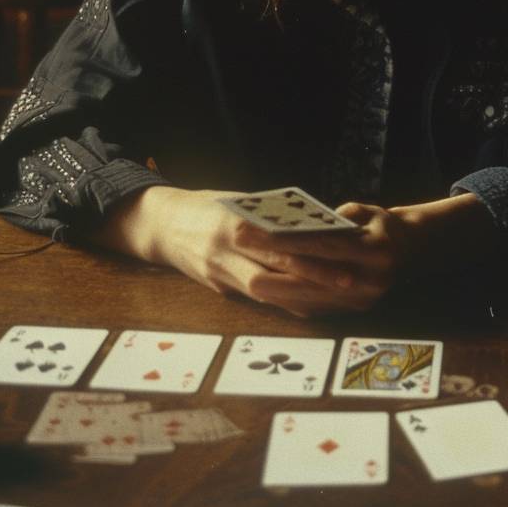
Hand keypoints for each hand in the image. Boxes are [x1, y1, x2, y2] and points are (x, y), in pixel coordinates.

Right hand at [89, 185, 350, 316]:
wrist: (160, 225)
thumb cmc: (207, 206)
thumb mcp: (237, 202)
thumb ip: (269, 214)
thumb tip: (314, 222)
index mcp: (231, 226)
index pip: (276, 242)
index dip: (309, 250)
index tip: (340, 249)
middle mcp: (223, 255)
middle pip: (273, 275)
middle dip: (311, 281)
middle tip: (348, 281)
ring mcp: (219, 275)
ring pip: (266, 294)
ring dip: (302, 297)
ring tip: (337, 296)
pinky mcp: (218, 289)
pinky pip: (257, 301)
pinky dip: (285, 303)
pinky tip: (313, 304)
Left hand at [232, 192, 493, 313]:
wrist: (413, 252)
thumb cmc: (381, 225)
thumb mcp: (364, 212)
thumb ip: (333, 221)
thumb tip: (292, 225)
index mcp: (375, 250)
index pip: (320, 244)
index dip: (285, 237)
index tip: (254, 228)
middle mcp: (370, 281)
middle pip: (309, 276)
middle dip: (270, 262)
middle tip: (238, 247)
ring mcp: (361, 302)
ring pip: (307, 298)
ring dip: (273, 287)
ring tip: (241, 274)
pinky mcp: (352, 314)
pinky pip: (313, 308)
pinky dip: (287, 299)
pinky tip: (264, 291)